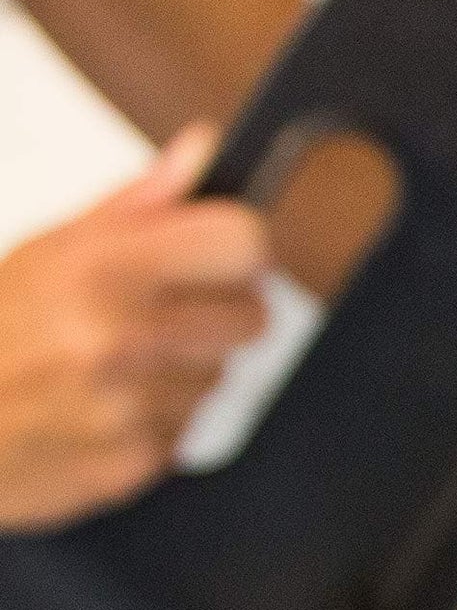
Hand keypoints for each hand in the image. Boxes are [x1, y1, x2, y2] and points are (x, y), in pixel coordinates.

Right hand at [0, 123, 267, 530]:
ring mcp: (131, 404)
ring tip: (114, 366)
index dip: (239, 251)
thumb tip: (206, 149)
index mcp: (105, 269)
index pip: (243, 244)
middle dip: (219, 313)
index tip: (220, 259)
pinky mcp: (133, 460)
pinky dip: (156, 422)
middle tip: (160, 315)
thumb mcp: (50, 250)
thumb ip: (140, 205)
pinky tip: (104, 409)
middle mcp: (124, 335)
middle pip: (253, 316)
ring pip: (220, 377)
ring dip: (183, 371)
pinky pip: (187, 431)